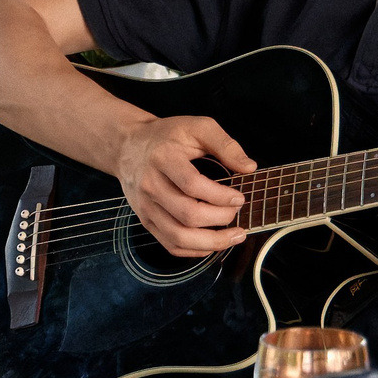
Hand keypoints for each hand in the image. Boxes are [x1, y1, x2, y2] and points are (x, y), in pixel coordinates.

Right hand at [115, 115, 255, 254]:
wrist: (128, 146)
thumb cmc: (167, 136)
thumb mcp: (197, 127)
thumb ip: (225, 144)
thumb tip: (249, 167)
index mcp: (163, 159)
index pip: (192, 185)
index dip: (219, 196)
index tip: (239, 197)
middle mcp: (150, 185)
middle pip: (187, 214)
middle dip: (220, 218)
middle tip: (236, 212)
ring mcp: (146, 207)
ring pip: (179, 236)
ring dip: (212, 242)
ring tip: (235, 236)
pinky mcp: (145, 220)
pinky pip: (171, 245)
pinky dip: (195, 250)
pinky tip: (213, 243)